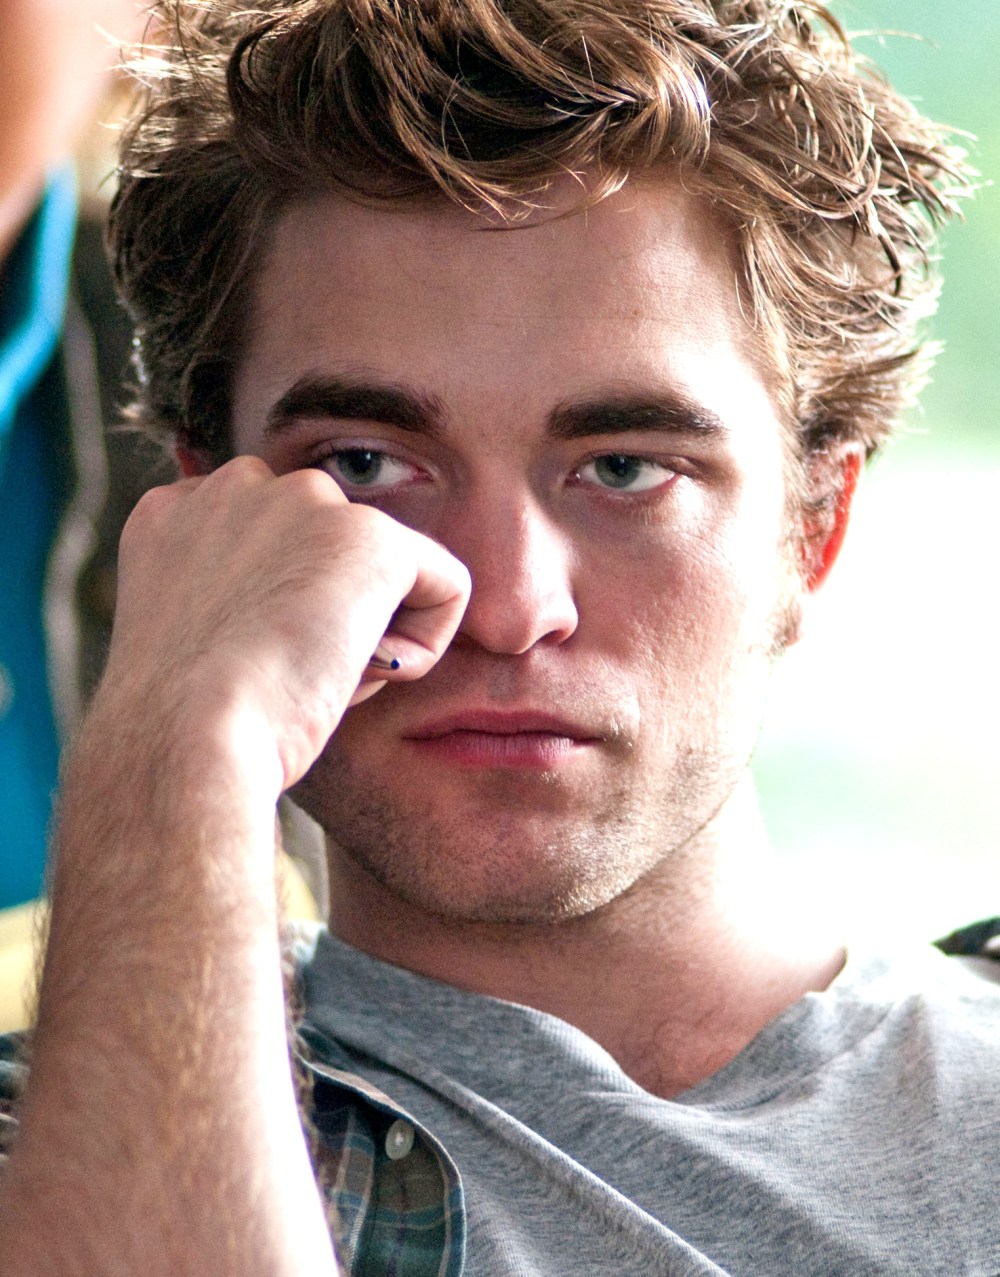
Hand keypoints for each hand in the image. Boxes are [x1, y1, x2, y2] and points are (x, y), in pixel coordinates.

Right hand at [103, 455, 469, 791]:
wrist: (186, 738)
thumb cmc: (184, 724)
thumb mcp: (199, 641)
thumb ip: (241, 595)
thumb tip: (308, 609)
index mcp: (178, 510)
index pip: (268, 541)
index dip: (278, 611)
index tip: (247, 664)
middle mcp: (235, 486)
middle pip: (330, 547)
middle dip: (325, 611)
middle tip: (283, 674)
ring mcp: (304, 500)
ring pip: (385, 568)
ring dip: (370, 629)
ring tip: (316, 676)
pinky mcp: (370, 534)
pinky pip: (445, 587)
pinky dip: (424, 646)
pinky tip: (363, 674)